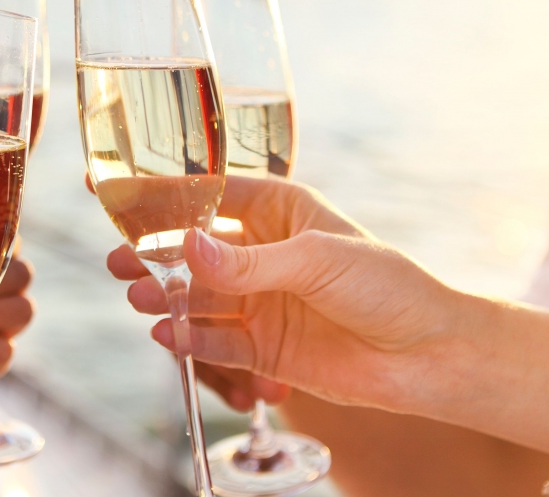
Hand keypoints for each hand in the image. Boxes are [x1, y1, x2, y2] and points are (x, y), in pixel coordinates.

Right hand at [111, 177, 548, 458]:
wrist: (428, 355)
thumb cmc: (387, 287)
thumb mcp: (318, 260)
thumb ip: (250, 260)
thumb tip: (189, 248)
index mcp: (279, 211)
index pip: (211, 196)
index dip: (166, 196)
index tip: (120, 194)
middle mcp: (263, 253)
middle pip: (194, 250)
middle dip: (156, 255)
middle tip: (119, 260)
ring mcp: (260, 300)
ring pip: (198, 296)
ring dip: (167, 298)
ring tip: (141, 299)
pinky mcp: (263, 346)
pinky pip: (215, 340)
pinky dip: (190, 340)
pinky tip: (168, 336)